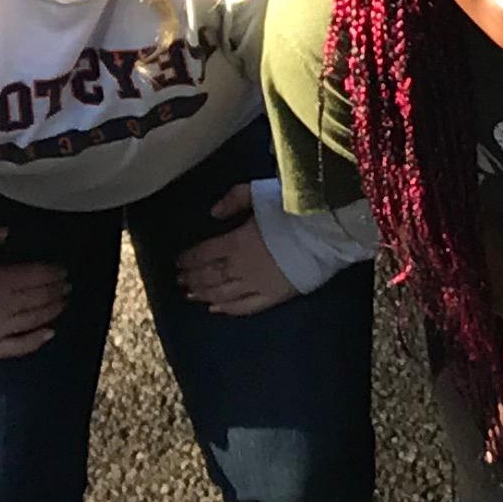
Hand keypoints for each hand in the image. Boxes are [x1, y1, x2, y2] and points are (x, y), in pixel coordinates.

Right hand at [0, 226, 70, 361]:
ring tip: (63, 303)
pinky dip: (37, 340)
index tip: (63, 271)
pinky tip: (50, 334)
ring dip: (51, 310)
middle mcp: (6, 305)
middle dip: (55, 290)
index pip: (34, 275)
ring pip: (34, 319)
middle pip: (38, 297)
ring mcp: (0, 330)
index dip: (51, 272)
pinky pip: (20, 346)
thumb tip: (5, 232)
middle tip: (68, 286)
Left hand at [172, 186, 295, 313]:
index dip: (188, 259)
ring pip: (222, 294)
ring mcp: (255, 285)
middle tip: (179, 280)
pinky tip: (216, 309)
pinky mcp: (272, 297)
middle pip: (209, 276)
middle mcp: (239, 268)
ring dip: (203, 294)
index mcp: (235, 242)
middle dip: (192, 278)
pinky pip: (245, 307)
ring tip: (190, 295)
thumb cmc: (292, 209)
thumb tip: (212, 213)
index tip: (178, 262)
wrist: (325, 233)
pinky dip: (228, 309)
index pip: (204, 253)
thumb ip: (234, 199)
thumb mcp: (260, 192)